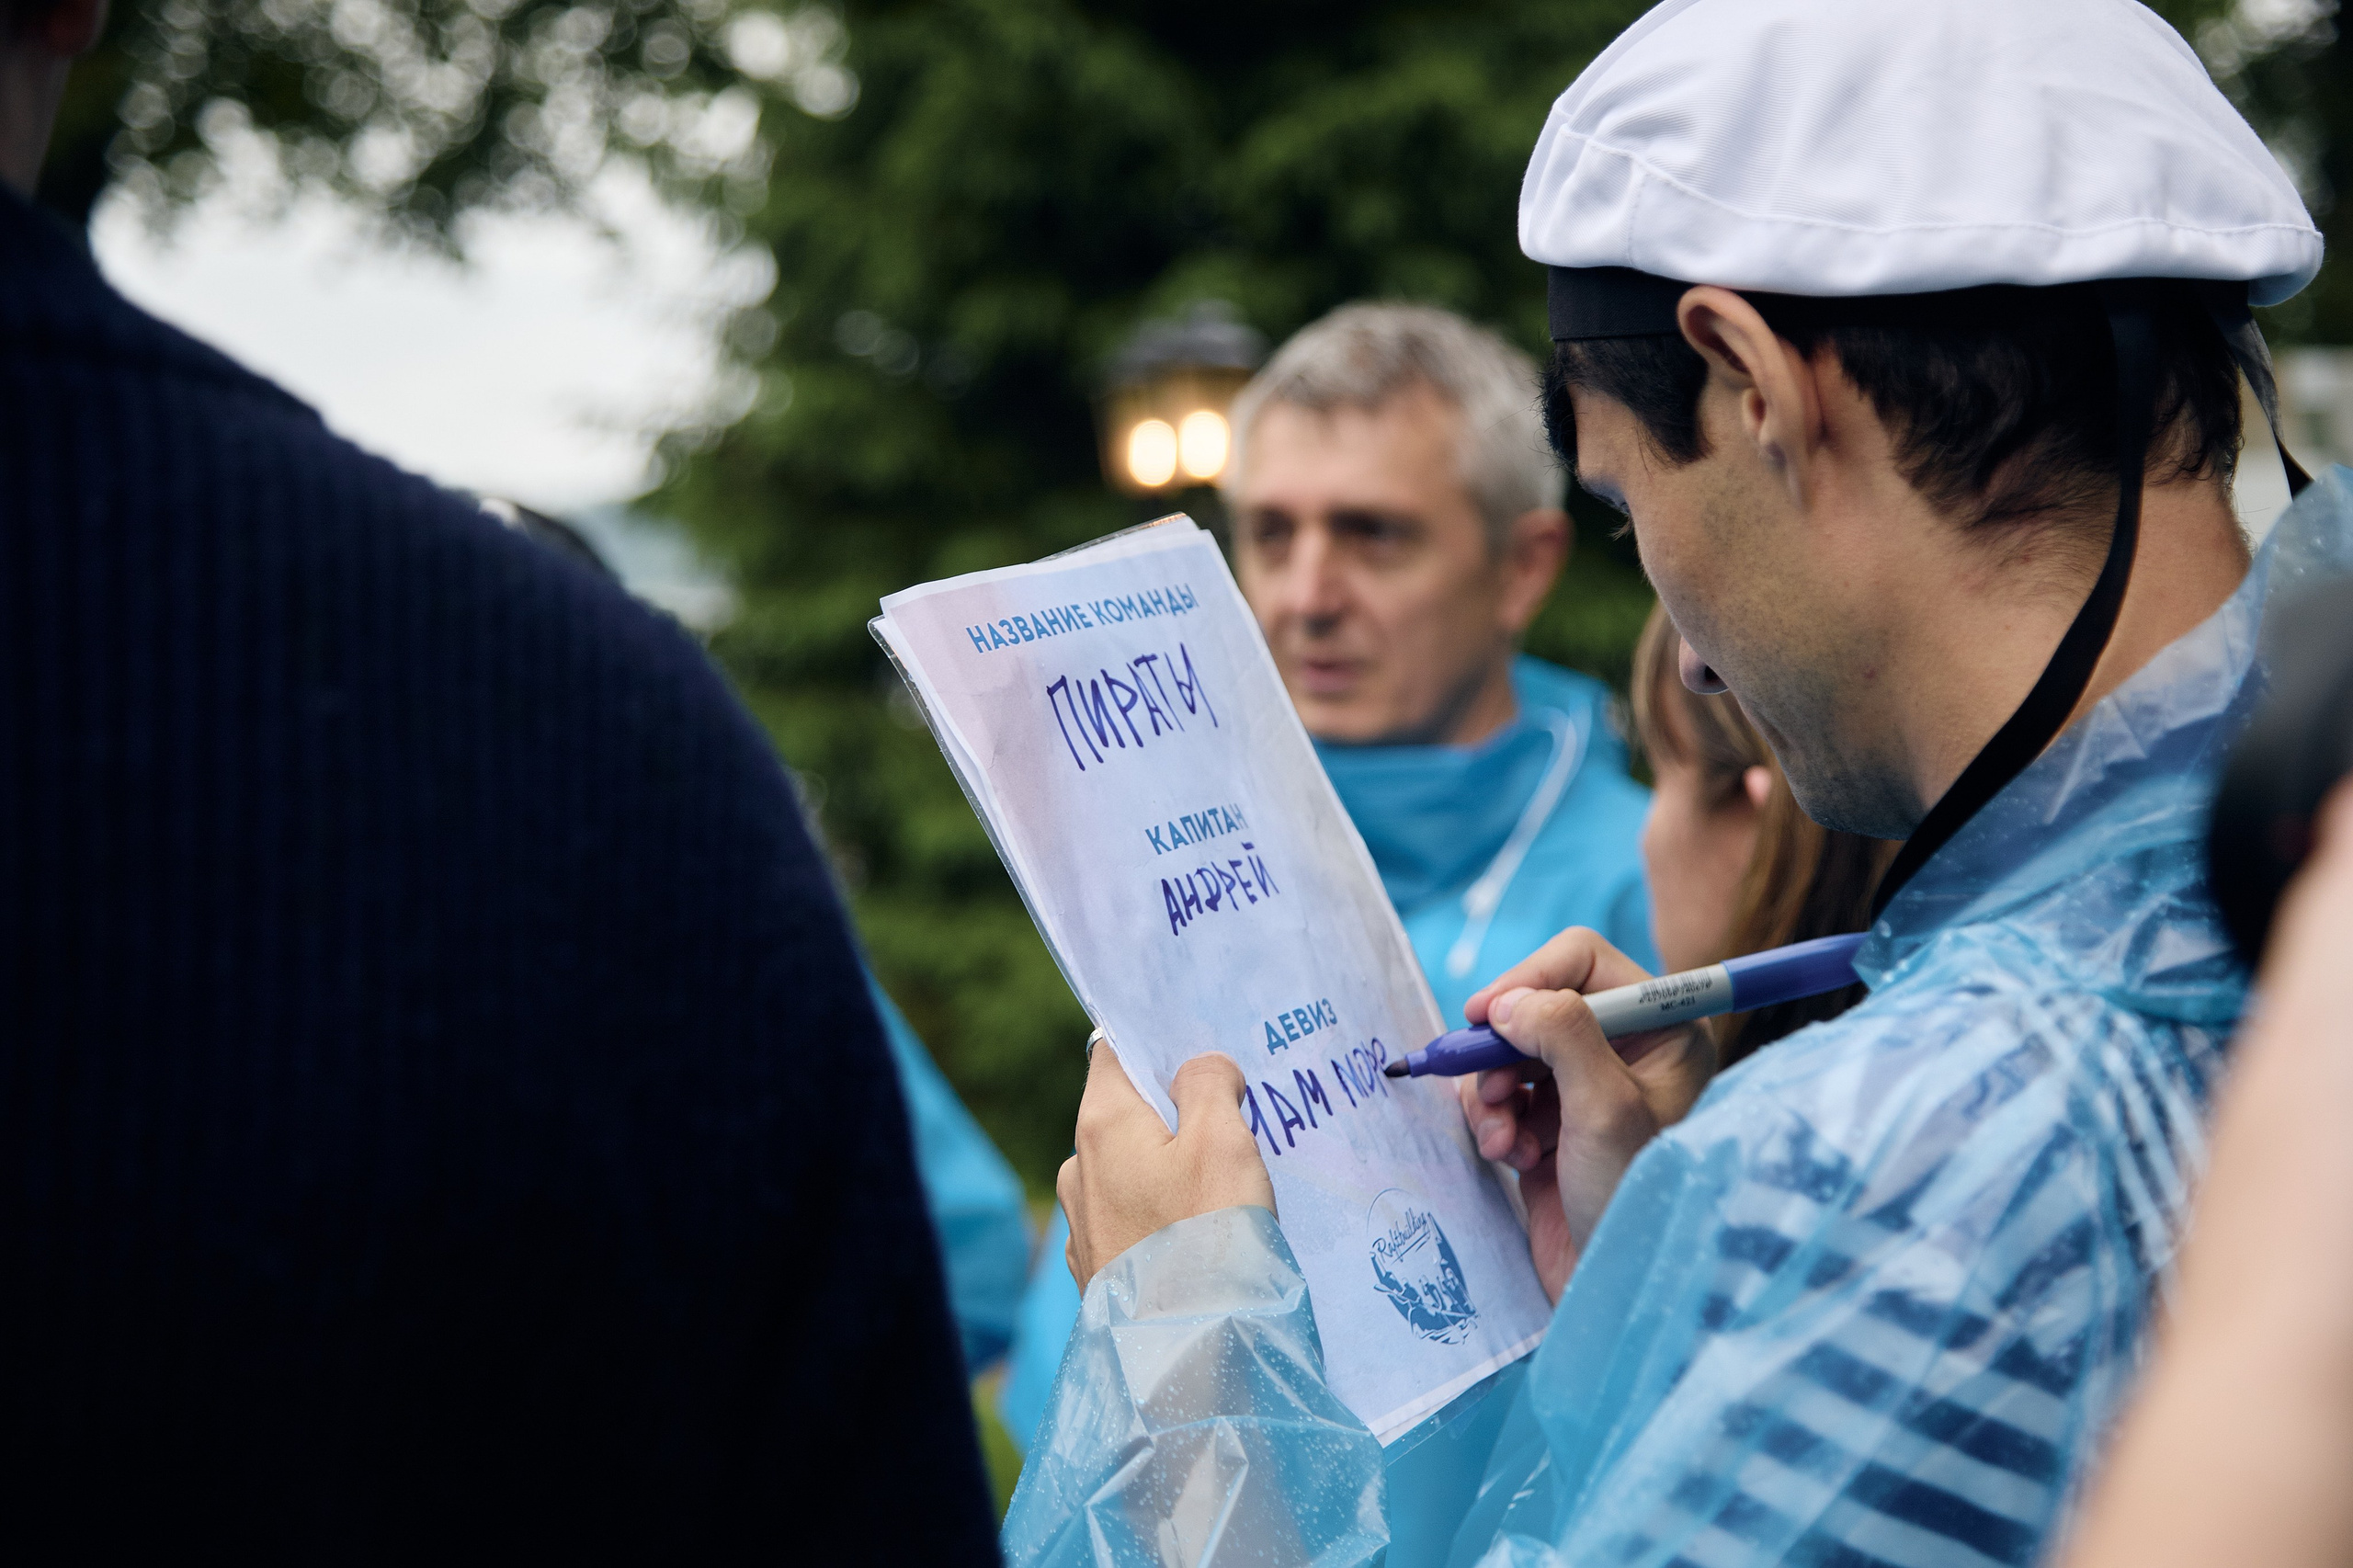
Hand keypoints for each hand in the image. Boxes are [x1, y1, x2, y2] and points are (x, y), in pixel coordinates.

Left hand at [1058, 1042, 1276, 1287]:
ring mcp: (1081, 1228)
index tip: (1199, 1053)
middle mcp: (1077, 1172)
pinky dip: (1159, 1219)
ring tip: (1222, 1190)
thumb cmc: (1207, 1239)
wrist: (1187, 1359)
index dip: (1153, 1045)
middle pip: (1124, 1116)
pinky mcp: (1097, 1275)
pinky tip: (1199, 1239)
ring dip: (1167, 1172)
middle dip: (1171, 1115)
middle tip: (1230, 1124)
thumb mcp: (1224, 1141)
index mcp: (1101, 1126)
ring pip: (1128, 1174)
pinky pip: (1130, 1225)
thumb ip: (1209, 1084)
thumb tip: (1199, 1067)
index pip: (1112, 1054)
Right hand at [1458, 928, 1715, 1301]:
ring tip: (1502, 1138)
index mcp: (1663, 1029)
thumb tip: (1507, 1002)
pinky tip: (1511, 1157)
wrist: (1615, 1286)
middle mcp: (1627, 1050)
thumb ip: (1562, 1034)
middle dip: (1502, 1047)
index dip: (1529, 977)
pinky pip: (1501, 1094)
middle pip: (1536, 1003)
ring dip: (1492, 1091)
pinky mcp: (1551, 1125)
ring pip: (1510, 1050)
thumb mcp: (1604, 1106)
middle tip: (1486, 1085)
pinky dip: (1494, 1120)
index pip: (1583, 960)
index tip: (1487, 1015)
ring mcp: (1585, 1088)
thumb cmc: (1632, 1196)